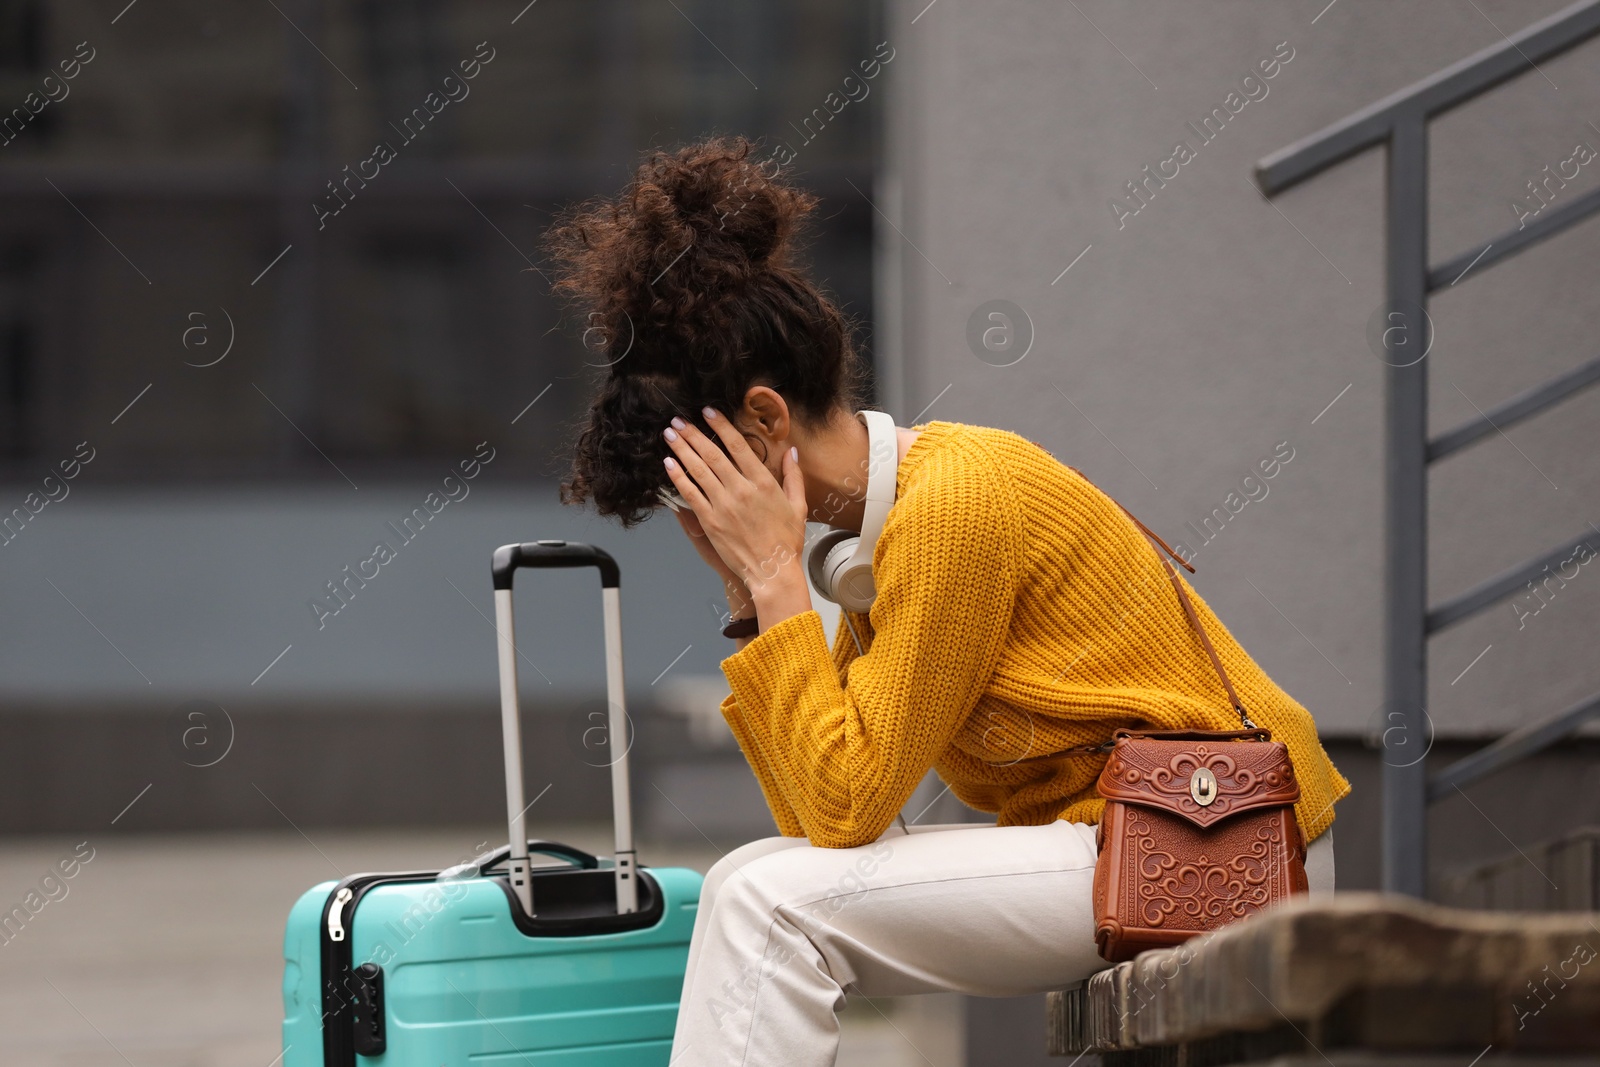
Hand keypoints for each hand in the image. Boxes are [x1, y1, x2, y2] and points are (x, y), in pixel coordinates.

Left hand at [661, 408, 810, 627]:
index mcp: (763, 482)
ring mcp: (723, 505)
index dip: (720, 426)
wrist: (772, 571)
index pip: (738, 446)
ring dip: (681, 449)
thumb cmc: (786, 540)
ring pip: (697, 470)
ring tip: (669, 435)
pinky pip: (690, 494)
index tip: (708, 412)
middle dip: (692, 434)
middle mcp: (741, 490)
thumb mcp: (798, 505)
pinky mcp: (710, 522)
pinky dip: (678, 477)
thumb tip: (792, 451)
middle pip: (711, 454)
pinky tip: (668, 464)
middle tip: (678, 420)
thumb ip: (793, 476)